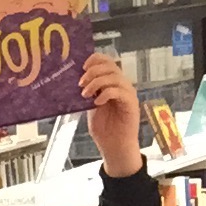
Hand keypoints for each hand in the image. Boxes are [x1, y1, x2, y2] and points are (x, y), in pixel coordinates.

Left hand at [82, 53, 143, 177]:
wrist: (114, 145)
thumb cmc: (104, 127)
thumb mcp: (90, 106)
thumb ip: (87, 93)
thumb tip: (74, 81)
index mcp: (112, 83)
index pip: (107, 62)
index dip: (95, 59)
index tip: (82, 66)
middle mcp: (122, 85)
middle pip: (111, 66)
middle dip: (93, 71)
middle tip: (80, 83)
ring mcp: (127, 93)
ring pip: (114, 77)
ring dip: (97, 82)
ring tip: (85, 94)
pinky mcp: (131, 103)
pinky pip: (119, 91)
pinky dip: (106, 94)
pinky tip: (96, 103)